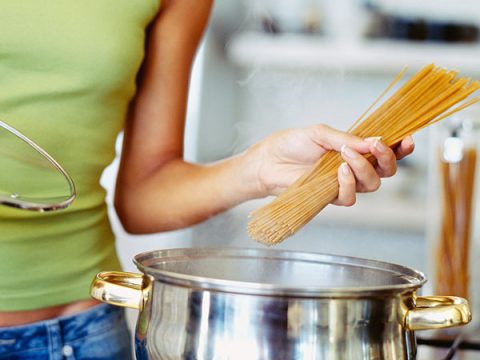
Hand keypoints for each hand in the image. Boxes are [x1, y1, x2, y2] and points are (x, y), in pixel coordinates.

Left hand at [243, 124, 414, 205]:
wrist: (269, 161)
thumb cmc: (292, 144)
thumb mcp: (320, 133)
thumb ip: (346, 138)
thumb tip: (373, 141)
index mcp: (355, 149)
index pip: (385, 151)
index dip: (400, 147)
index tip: (406, 139)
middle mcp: (354, 167)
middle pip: (386, 171)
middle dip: (387, 158)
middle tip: (376, 145)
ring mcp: (343, 183)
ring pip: (372, 184)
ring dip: (365, 169)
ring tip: (346, 156)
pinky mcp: (330, 197)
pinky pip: (350, 197)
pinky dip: (349, 183)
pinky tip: (339, 170)